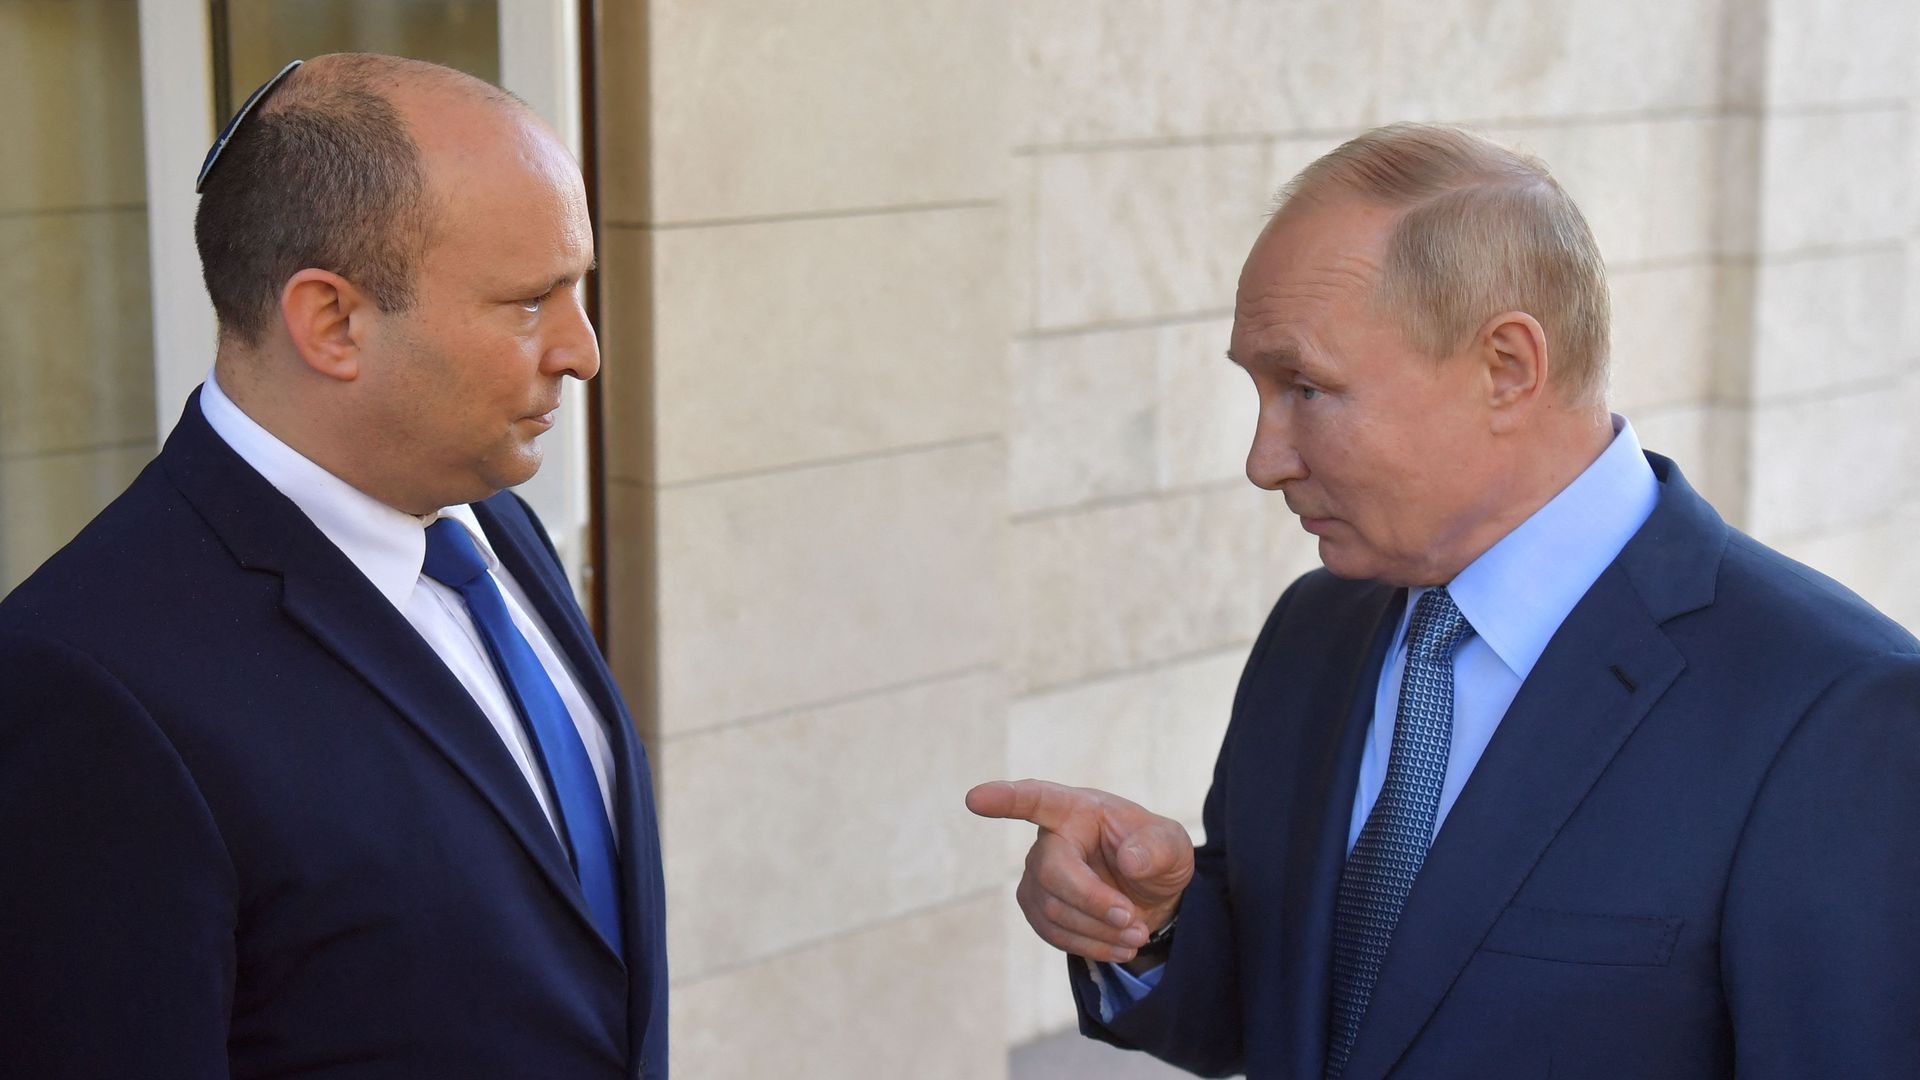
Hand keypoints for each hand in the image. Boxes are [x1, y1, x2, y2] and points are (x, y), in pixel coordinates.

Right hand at [966, 778, 1193, 963]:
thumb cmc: (1156, 855)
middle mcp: (1050, 839)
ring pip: (1052, 910)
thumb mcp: (1174, 846)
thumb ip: (1158, 848)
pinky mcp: (1037, 907)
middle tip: (1134, 921)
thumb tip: (1130, 861)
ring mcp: (1037, 875)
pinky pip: (1053, 933)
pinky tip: (1119, 946)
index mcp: (1078, 809)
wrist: (1150, 893)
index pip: (1037, 799)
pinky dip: (1090, 945)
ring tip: (1137, 935)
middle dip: (1093, 902)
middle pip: (1051, 872)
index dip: (1005, 799)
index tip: (975, 799)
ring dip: (1099, 931)